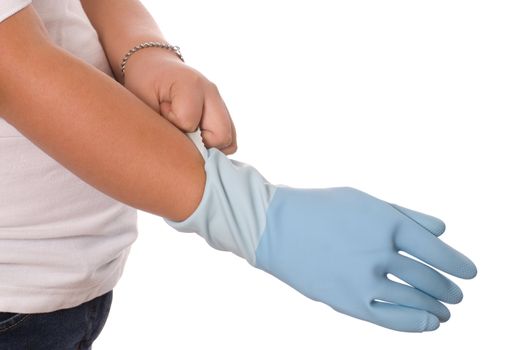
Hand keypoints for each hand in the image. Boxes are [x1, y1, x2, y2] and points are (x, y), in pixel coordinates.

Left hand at [123, 49, 236, 153]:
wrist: (155, 66)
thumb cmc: (144, 84)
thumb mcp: (142, 101)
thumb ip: (161, 125)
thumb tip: (184, 152)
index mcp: (191, 84)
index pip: (189, 123)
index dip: (173, 127)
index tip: (162, 112)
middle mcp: (212, 93)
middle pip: (222, 137)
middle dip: (200, 145)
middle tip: (180, 134)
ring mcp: (221, 103)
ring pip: (229, 142)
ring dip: (210, 147)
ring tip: (189, 135)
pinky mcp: (224, 113)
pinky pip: (229, 141)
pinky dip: (215, 146)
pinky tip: (197, 138)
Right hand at [164, 147, 476, 331]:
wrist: (275, 227)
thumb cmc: (322, 209)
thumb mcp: (365, 200)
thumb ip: (405, 214)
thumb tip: (442, 229)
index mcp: (387, 222)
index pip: (437, 250)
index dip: (459, 264)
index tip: (471, 273)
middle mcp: (379, 251)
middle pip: (428, 278)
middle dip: (448, 288)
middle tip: (456, 293)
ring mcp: (363, 278)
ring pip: (413, 300)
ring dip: (436, 308)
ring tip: (445, 312)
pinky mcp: (347, 300)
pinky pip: (390, 318)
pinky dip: (415, 323)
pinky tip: (430, 324)